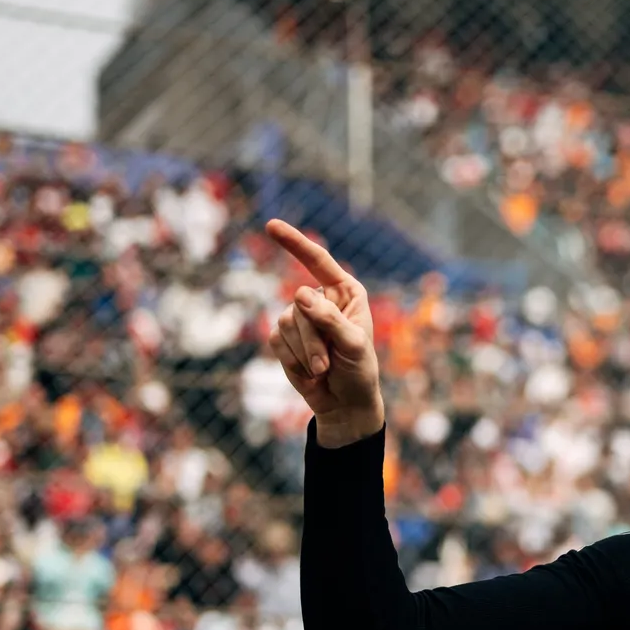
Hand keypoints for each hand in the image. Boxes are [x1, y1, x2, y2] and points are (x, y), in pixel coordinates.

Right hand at [265, 220, 384, 446]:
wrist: (344, 403)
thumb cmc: (359, 370)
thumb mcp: (353, 344)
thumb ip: (329, 319)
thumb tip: (300, 294)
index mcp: (345, 292)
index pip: (317, 261)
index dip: (294, 243)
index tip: (271, 225)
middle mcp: (320, 299)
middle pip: (299, 304)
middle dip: (312, 339)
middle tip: (328, 364)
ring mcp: (299, 318)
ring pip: (285, 322)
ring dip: (304, 353)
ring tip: (322, 370)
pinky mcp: (283, 338)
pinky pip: (276, 341)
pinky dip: (292, 361)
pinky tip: (309, 373)